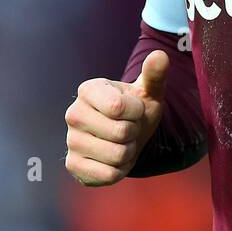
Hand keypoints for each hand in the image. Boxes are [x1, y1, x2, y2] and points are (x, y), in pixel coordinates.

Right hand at [64, 51, 168, 185]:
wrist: (125, 136)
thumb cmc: (136, 109)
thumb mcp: (149, 91)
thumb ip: (155, 74)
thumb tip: (160, 55)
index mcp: (88, 90)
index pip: (119, 107)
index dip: (137, 111)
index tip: (134, 109)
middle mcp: (73, 113)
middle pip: (121, 133)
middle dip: (134, 133)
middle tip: (129, 128)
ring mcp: (71, 140)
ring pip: (117, 155)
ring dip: (129, 152)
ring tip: (122, 142)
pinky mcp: (73, 165)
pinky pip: (108, 175)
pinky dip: (120, 170)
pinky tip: (114, 159)